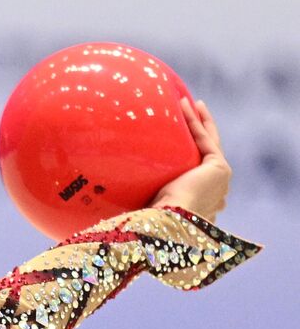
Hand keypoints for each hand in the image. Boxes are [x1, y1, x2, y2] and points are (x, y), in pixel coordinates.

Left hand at [148, 97, 231, 223]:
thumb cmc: (152, 220)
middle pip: (208, 154)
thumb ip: (141, 198)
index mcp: (200, 202)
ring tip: (192, 104)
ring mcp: (220, 180)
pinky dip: (196, 122)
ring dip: (200, 121)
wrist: (166, 225)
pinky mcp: (219, 169)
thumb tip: (108, 201)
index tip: (184, 139)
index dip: (194, 154)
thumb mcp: (148, 204)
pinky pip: (205, 140)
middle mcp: (215, 192)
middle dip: (203, 133)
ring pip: (209, 143)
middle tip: (195, 113)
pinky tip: (188, 105)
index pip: (197, 173)